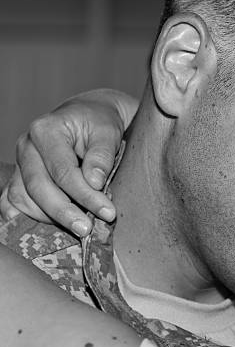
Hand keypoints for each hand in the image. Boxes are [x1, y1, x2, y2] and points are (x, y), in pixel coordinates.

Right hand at [0, 89, 136, 236]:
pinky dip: (29, 218)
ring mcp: (19, 164)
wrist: (87, 117)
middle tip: (88, 230)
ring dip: (49, 218)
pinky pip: (14, 203)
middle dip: (65, 212)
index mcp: (46, 130)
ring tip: (78, 229)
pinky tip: (50, 229)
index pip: (63, 171)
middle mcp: (26, 147)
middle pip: (39, 187)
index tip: (108, 212)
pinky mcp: (19, 178)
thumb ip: (101, 156)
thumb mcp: (107, 133)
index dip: (85, 195)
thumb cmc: (98, 124)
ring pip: (23, 198)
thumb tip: (94, 182)